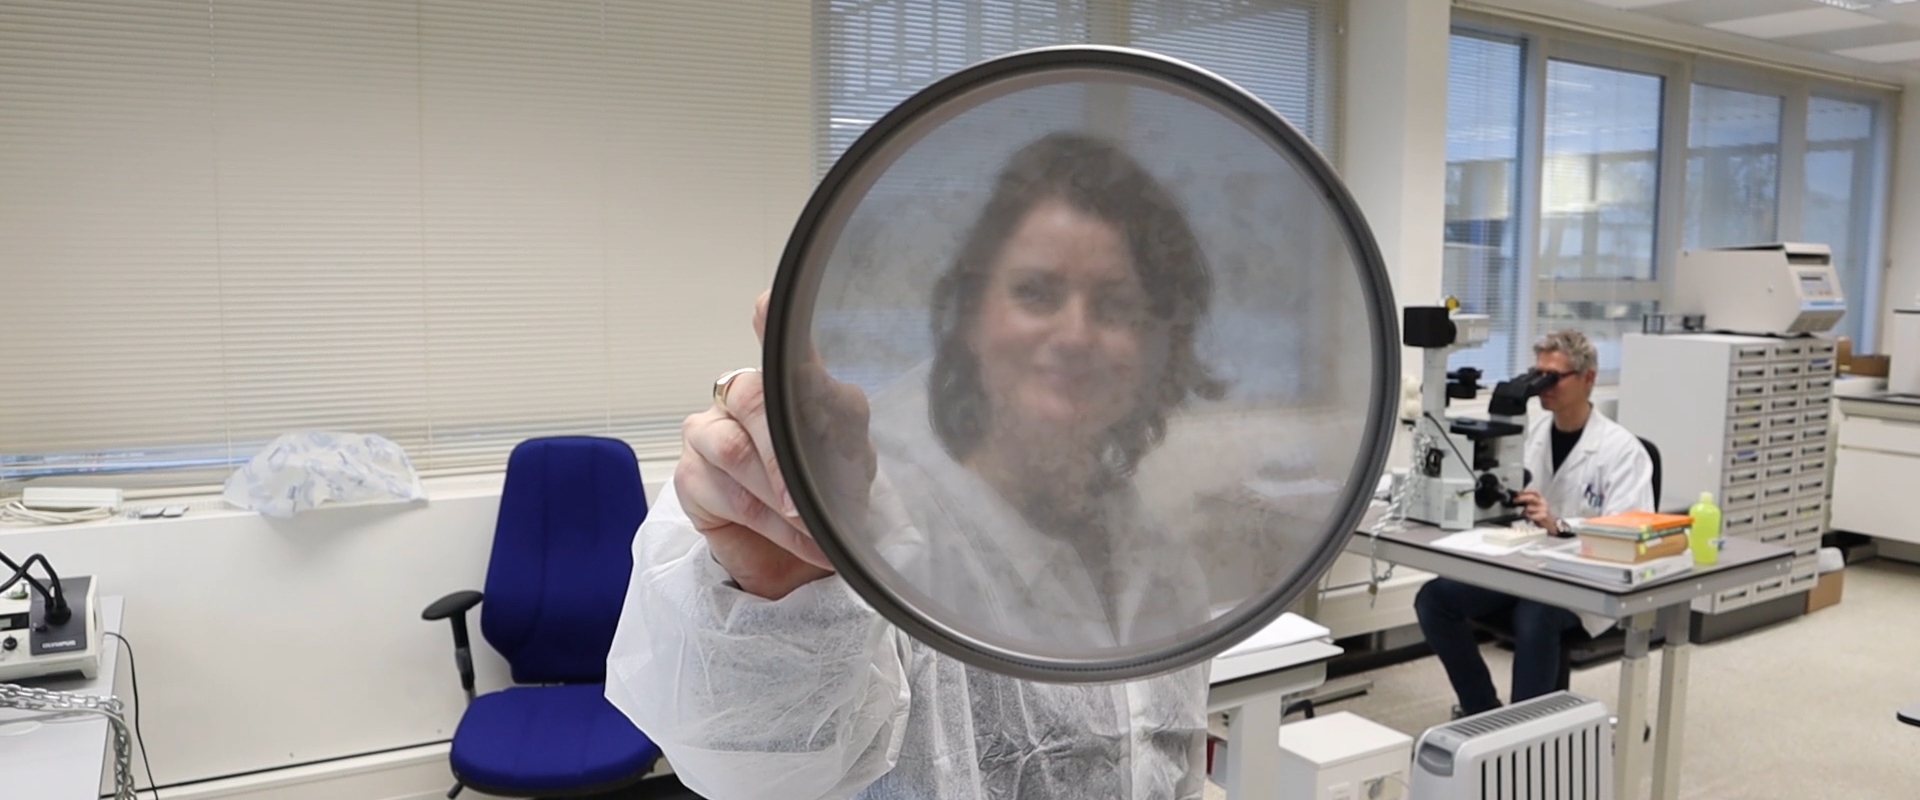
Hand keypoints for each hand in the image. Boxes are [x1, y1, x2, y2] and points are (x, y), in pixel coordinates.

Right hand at [674, 291, 875, 599]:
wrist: (801, 560)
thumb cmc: (827, 498)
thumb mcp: (852, 458)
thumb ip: (840, 424)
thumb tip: (826, 399)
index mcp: (787, 382)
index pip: (773, 337)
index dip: (768, 321)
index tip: (766, 305)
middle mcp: (740, 396)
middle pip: (752, 396)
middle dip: (783, 451)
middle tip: (807, 498)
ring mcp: (708, 432)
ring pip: (734, 451)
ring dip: (780, 498)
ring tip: (814, 530)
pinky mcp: (691, 477)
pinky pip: (726, 495)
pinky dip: (770, 524)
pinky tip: (798, 539)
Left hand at [1514, 489, 1556, 532]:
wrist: (1551, 523)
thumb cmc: (1541, 514)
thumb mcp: (1536, 506)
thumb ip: (1529, 502)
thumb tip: (1517, 498)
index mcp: (1541, 499)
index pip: (1534, 492)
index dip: (1525, 491)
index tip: (1517, 493)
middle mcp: (1543, 502)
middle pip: (1531, 497)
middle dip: (1522, 498)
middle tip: (1514, 500)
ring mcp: (1543, 509)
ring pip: (1529, 507)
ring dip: (1524, 511)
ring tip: (1523, 514)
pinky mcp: (1543, 516)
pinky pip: (1531, 516)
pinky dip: (1527, 517)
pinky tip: (1528, 519)